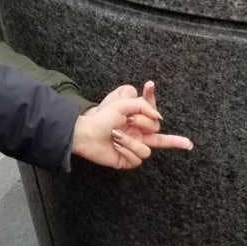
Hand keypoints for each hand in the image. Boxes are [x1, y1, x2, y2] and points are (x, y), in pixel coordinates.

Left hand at [72, 81, 192, 169]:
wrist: (86, 134)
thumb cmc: (102, 118)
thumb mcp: (123, 103)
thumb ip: (145, 105)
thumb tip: (160, 118)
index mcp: (138, 120)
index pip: (152, 113)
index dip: (152, 98)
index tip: (149, 85)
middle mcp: (139, 134)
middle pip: (160, 136)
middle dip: (145, 125)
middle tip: (129, 120)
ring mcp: (135, 147)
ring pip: (148, 149)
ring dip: (130, 141)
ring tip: (115, 135)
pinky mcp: (129, 160)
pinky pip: (138, 158)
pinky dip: (126, 151)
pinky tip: (115, 146)